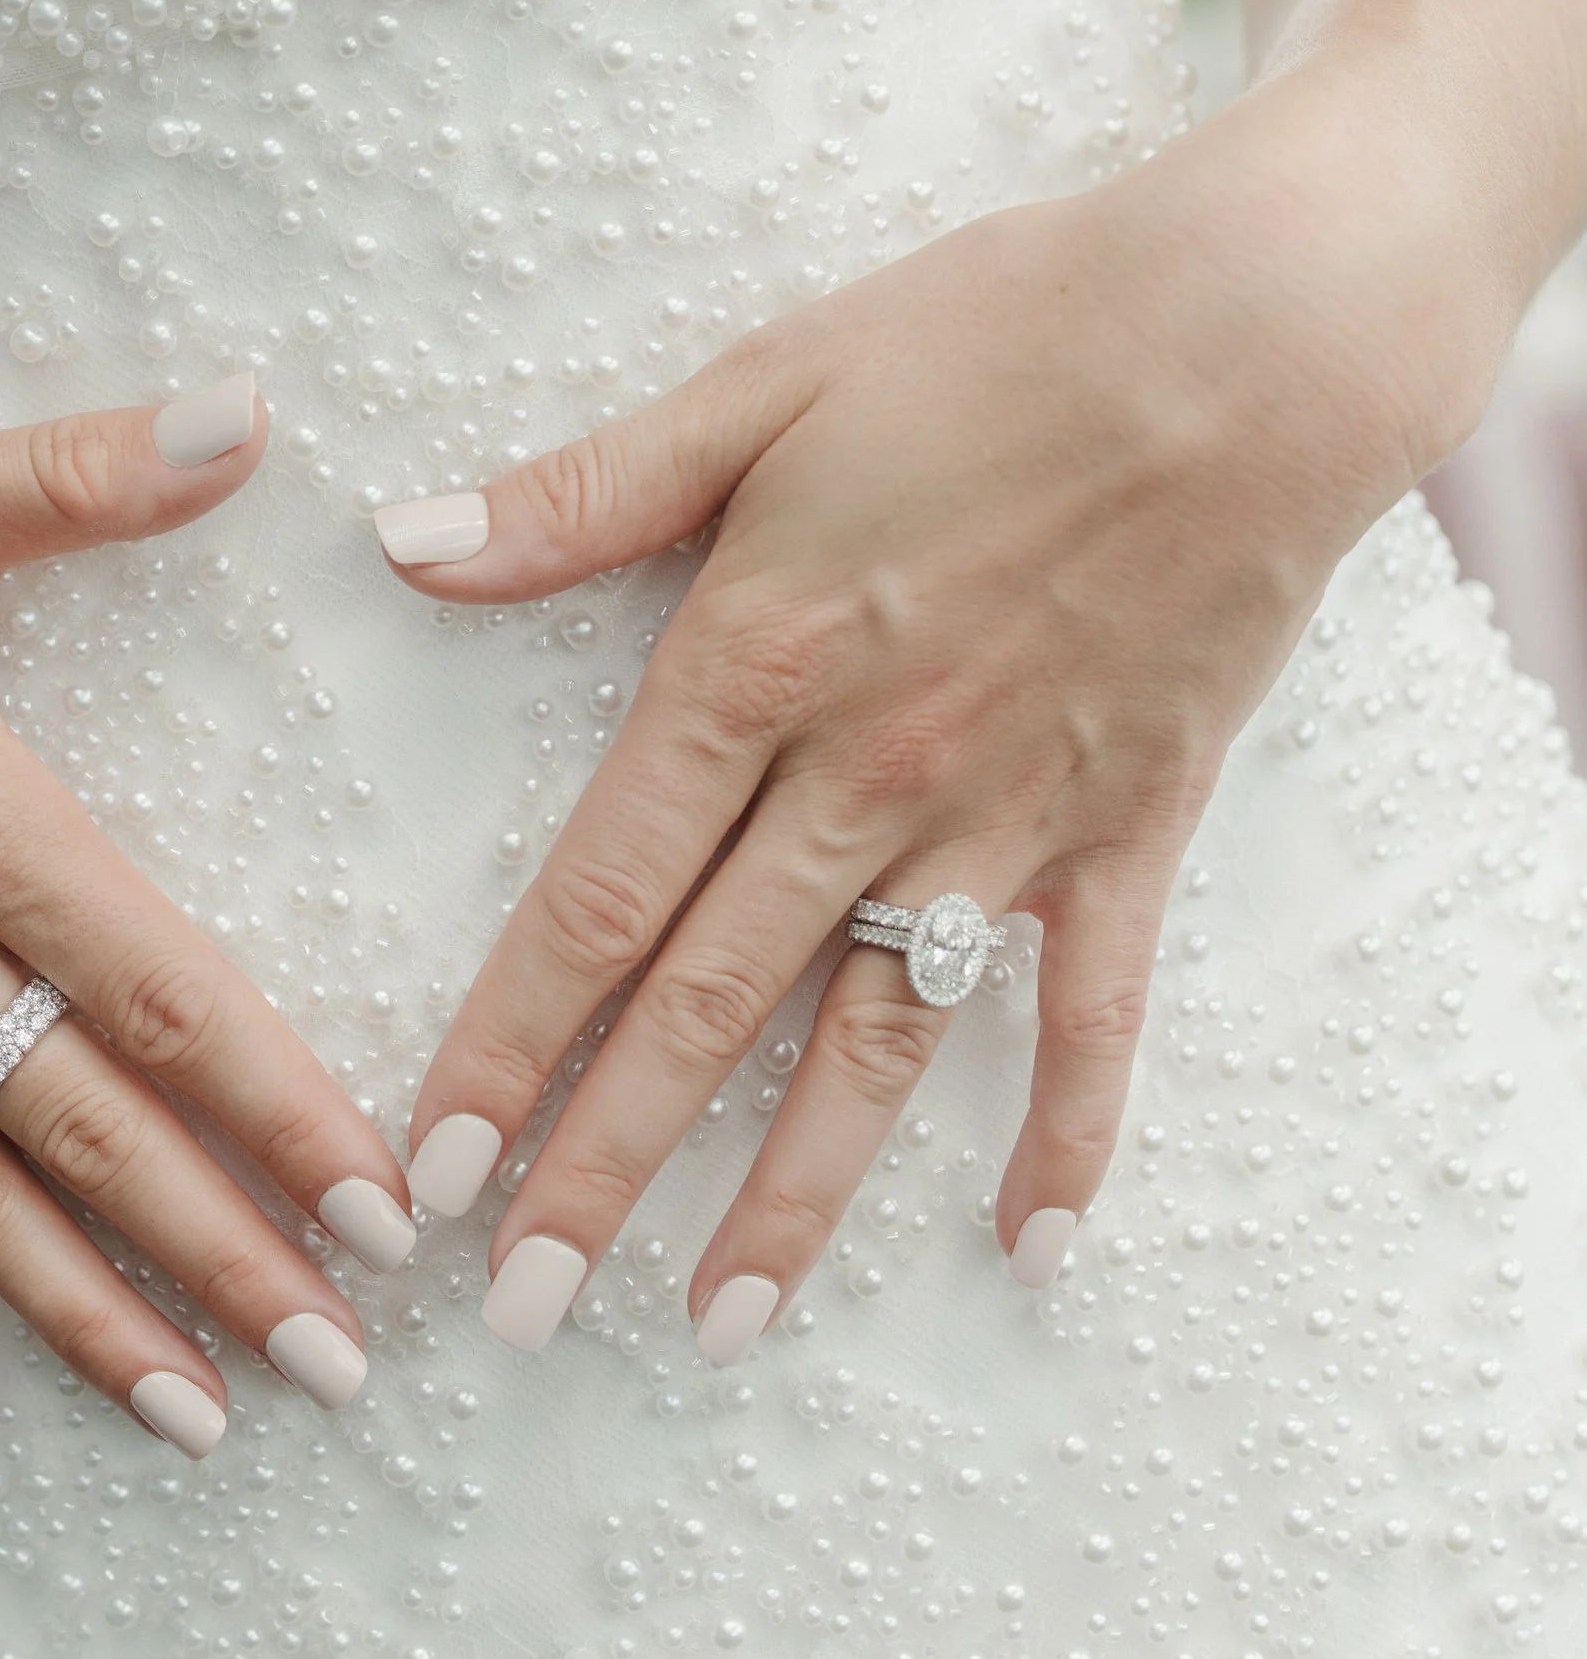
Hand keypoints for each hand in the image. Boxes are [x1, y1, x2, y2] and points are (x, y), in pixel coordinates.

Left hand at [374, 91, 1452, 1361]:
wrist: (1251, 334)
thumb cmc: (1000, 332)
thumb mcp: (764, 384)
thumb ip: (583, 493)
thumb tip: (406, 542)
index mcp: (756, 664)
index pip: (598, 893)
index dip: (506, 1041)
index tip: (430, 1167)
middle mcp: (869, 774)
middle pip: (708, 1005)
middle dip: (600, 1166)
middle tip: (514, 1309)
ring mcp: (1006, 817)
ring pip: (874, 1044)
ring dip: (789, 1194)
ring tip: (713, 1326)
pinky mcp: (1129, 829)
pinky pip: (1092, 1014)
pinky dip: (1069, 1134)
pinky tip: (1035, 1247)